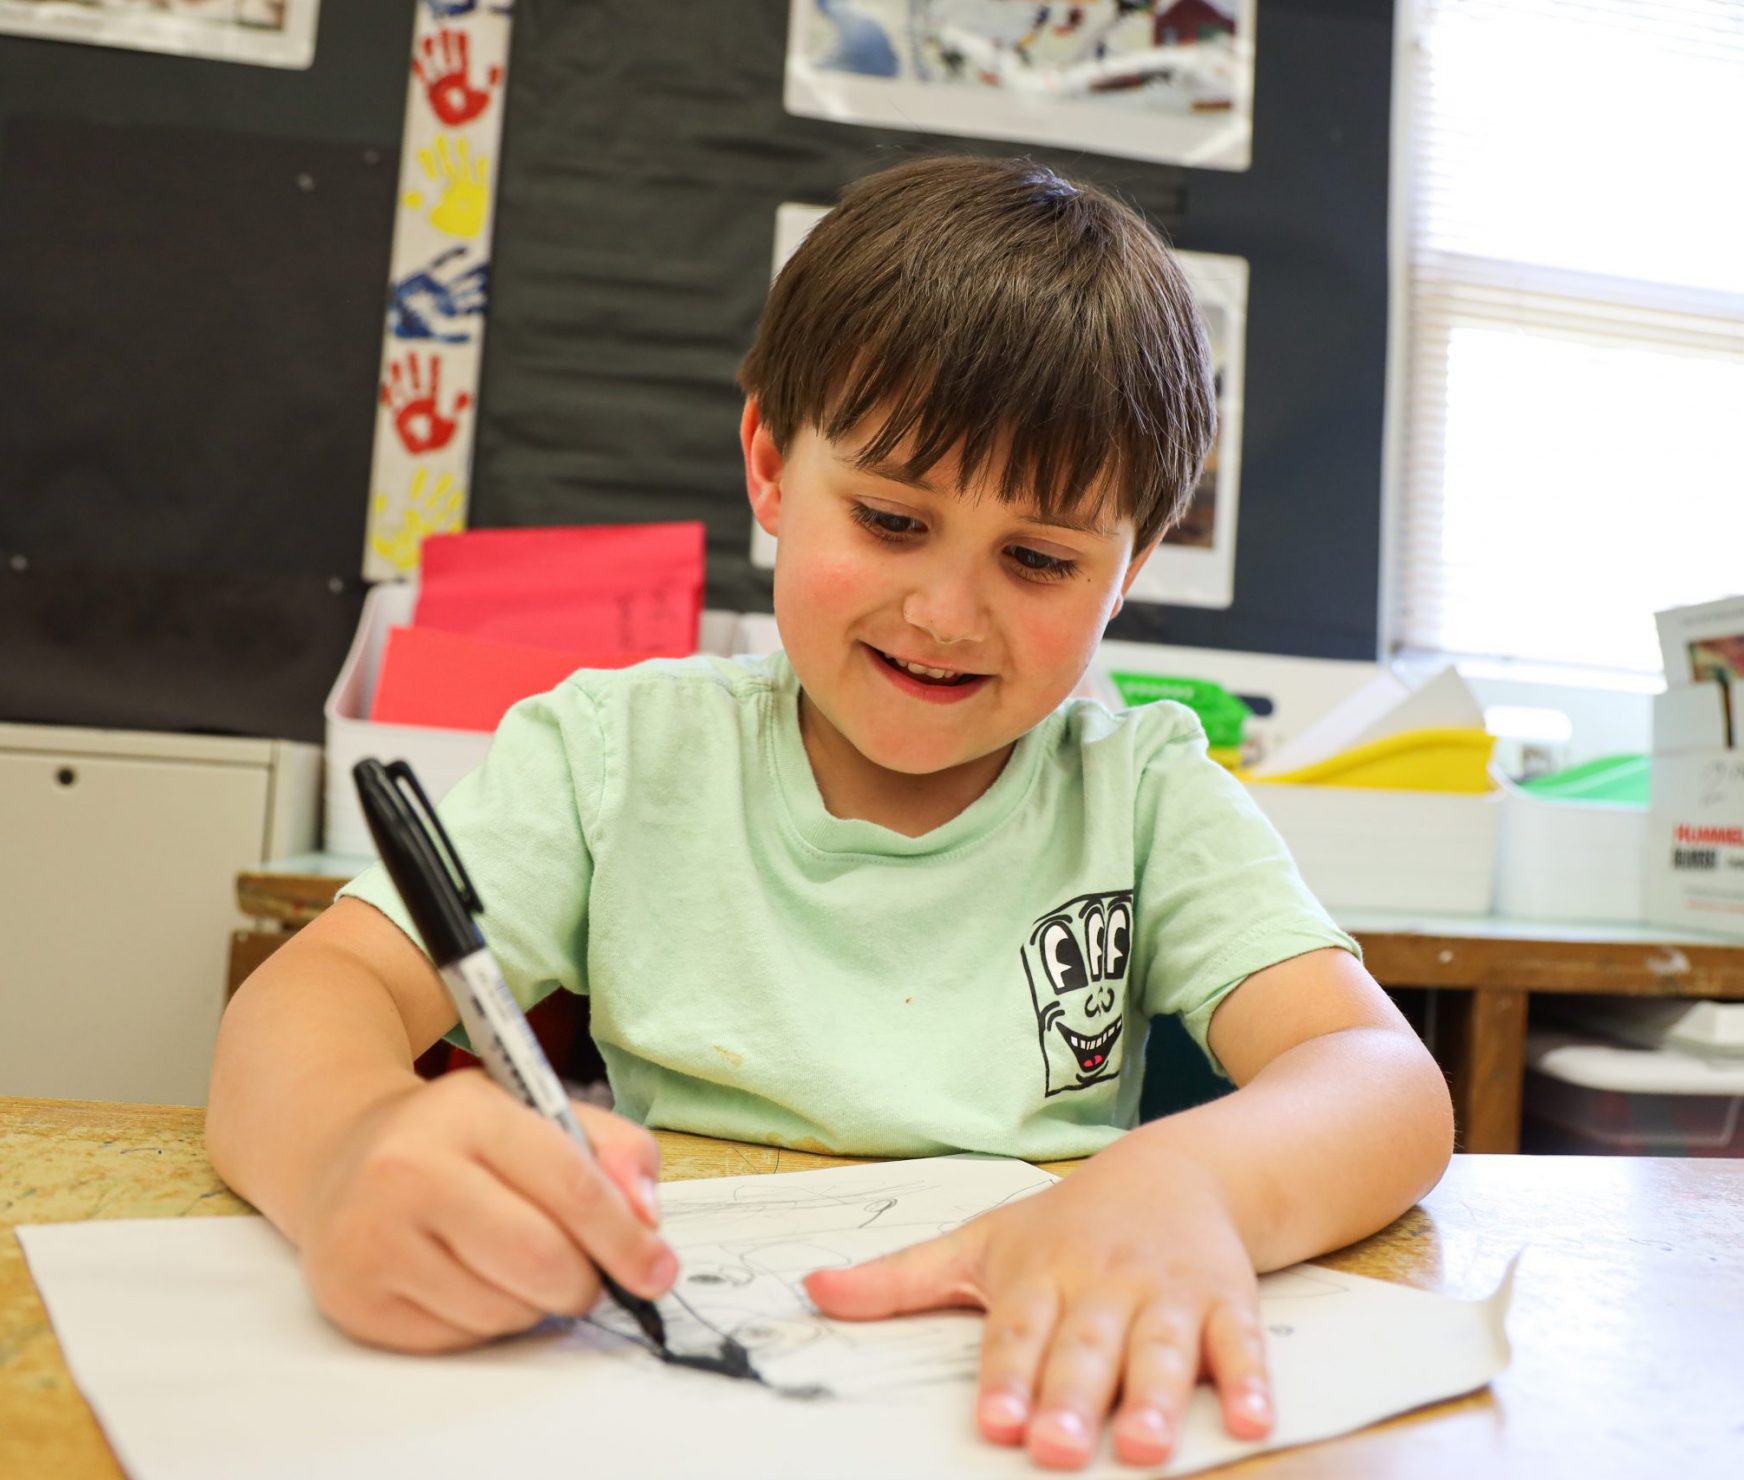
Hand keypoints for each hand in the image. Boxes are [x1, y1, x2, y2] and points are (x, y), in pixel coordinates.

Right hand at [297, 1070, 675, 1352]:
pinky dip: (485, 1322)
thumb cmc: (460, 1138)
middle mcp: (408, 1171)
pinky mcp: (353, 1299)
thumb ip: (614, 1151)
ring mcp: (373, 1238)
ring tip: (518, 1267)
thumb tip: (647, 1220)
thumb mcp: (539, 1111)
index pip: (572, 1188)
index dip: (627, 1239)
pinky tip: (471, 1281)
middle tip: (587, 1278)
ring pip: (502, 1311)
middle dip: (584, 1282)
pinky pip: (458, 1340)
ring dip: (534, 1304)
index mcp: (468, 1113)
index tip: (658, 1270)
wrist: (340, 1153)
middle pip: (541, 1261)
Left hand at [804, 1145, 1271, 1470]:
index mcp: (1040, 1274)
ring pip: (1161, 1349)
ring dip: (1156, 1398)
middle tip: (1055, 1449)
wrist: (1176, 1168)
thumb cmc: (1064, 1224)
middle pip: (1085, 1346)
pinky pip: (1240, 1342)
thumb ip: (899, 1279)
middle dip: (1071, 1397)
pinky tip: (1251, 1416)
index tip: (995, 1422)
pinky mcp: (1227, 1301)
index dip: (1007, 1375)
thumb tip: (810, 1292)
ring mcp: (1167, 1294)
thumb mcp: (980, 1243)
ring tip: (1143, 1447)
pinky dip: (1248, 1378)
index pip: (1018, 1330)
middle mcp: (1102, 1284)